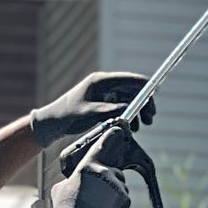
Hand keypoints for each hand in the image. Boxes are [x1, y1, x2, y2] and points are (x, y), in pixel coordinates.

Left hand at [28, 72, 154, 151]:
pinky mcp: (103, 105)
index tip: (155, 96)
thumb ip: (108, 110)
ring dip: (138, 112)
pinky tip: (132, 127)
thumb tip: (128, 109)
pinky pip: (121, 108)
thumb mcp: (88, 113)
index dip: (144, 86)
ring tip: (142, 126)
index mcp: (100, 81)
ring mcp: (104, 95)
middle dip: (143, 103)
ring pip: (128, 101)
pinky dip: (128, 116)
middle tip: (150, 118)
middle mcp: (104, 86)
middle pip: (132, 90)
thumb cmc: (67, 115)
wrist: (52, 124)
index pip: (129, 79)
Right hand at [45, 134, 131, 207]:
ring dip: (111, 193)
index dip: (112, 136)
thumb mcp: (60, 190)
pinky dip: (116, 204)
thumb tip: (73, 180)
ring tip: (97, 207)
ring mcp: (116, 185)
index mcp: (87, 167)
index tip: (120, 128)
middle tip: (94, 195)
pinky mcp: (125, 198)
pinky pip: (122, 198)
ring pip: (118, 185)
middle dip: (107, 180)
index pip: (102, 146)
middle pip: (113, 170)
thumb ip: (71, 179)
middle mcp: (104, 172)